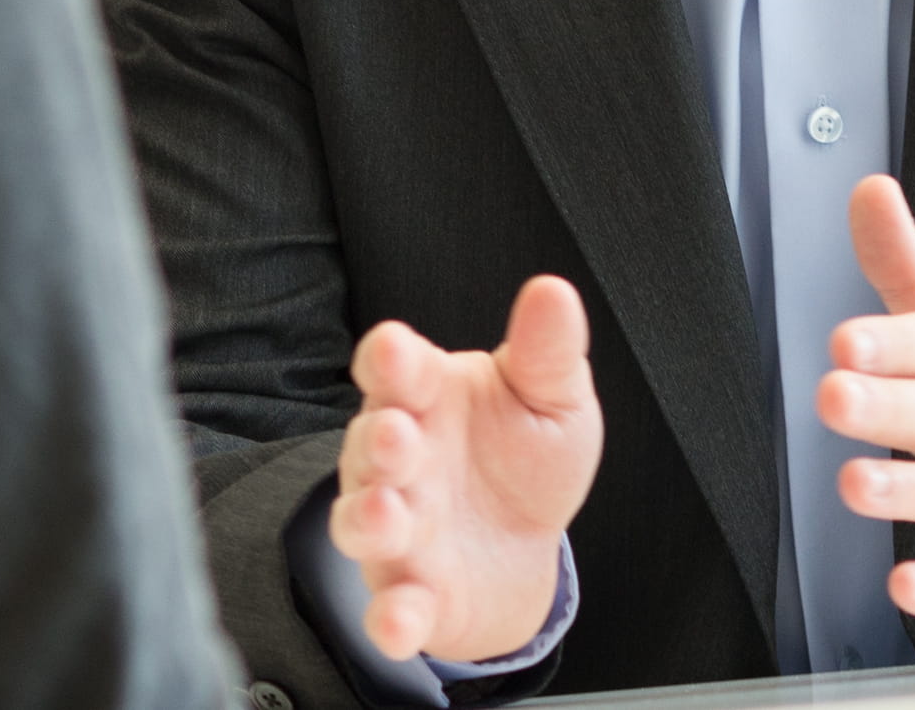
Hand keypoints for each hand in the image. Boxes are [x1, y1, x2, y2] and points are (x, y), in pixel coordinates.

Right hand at [332, 276, 601, 663]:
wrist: (525, 545)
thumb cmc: (523, 457)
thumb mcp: (550, 397)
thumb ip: (546, 350)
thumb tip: (552, 290)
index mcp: (423, 397)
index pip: (393, 369)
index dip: (389, 360)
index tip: (393, 350)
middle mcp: (397, 462)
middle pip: (371, 445)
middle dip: (380, 440)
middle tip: (397, 435)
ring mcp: (398, 530)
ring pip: (363, 523)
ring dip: (369, 520)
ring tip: (390, 515)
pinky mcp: (410, 593)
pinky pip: (391, 606)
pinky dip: (390, 618)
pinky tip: (397, 624)